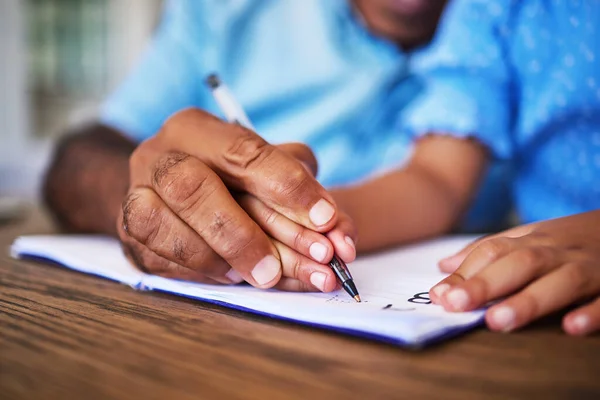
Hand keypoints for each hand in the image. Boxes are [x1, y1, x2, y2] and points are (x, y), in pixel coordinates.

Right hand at [118, 108, 354, 290]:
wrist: (170, 189)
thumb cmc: (231, 176)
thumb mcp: (271, 170)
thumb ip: (308, 195)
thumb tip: (343, 237)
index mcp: (194, 128)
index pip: (241, 150)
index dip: (287, 185)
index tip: (326, 218)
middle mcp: (157, 156)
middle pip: (192, 187)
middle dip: (246, 232)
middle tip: (294, 263)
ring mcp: (135, 194)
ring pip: (161, 224)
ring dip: (221, 256)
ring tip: (267, 277)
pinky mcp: (129, 234)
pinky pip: (156, 257)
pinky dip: (200, 271)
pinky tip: (235, 279)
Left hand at [429, 211, 599, 335]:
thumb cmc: (570, 238)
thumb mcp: (531, 236)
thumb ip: (489, 251)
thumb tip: (444, 267)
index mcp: (534, 240)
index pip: (493, 251)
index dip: (465, 273)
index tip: (438, 295)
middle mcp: (558, 251)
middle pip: (520, 263)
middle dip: (486, 284)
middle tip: (456, 304)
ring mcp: (590, 267)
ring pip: (560, 281)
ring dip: (528, 300)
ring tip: (497, 321)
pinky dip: (592, 312)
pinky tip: (571, 326)